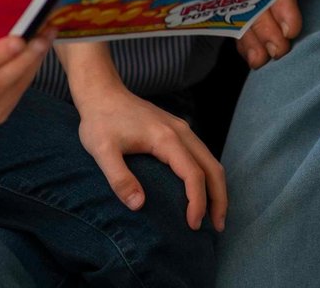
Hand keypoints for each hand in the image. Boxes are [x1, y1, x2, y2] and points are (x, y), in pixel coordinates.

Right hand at [0, 33, 55, 132]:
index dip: (0, 53)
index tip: (21, 37)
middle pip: (0, 81)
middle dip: (27, 55)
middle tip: (45, 30)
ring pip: (13, 89)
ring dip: (33, 62)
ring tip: (47, 36)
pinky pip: (15, 94)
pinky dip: (28, 72)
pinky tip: (36, 53)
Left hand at [76, 79, 226, 231]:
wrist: (102, 92)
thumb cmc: (100, 121)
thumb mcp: (101, 151)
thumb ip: (119, 178)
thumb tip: (139, 205)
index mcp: (166, 138)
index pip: (193, 175)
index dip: (197, 202)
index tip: (192, 225)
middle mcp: (181, 132)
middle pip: (212, 167)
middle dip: (219, 199)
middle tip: (217, 226)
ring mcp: (181, 129)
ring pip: (210, 160)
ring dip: (217, 188)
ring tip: (213, 215)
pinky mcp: (177, 129)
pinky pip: (201, 154)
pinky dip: (208, 175)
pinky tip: (201, 190)